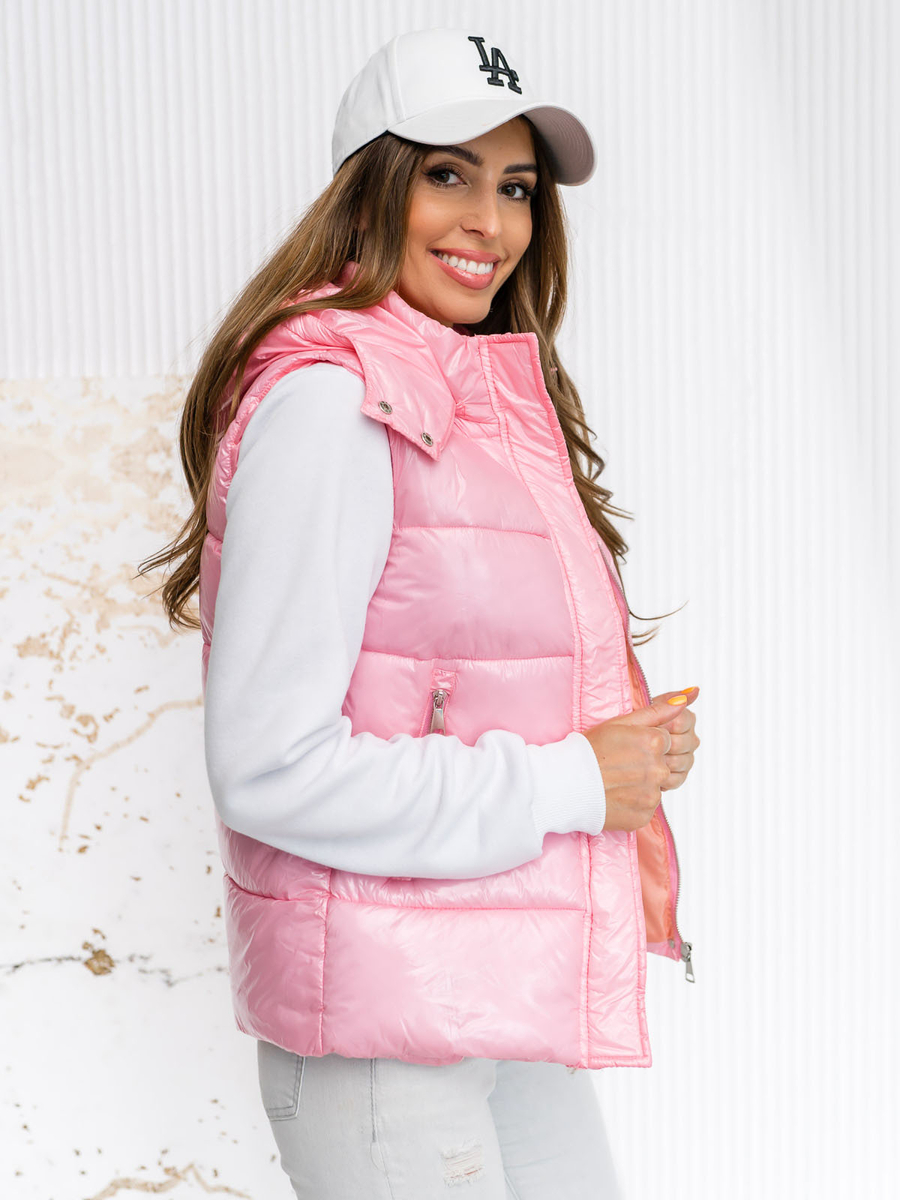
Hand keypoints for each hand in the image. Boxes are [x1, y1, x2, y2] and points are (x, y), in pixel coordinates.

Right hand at [579, 687, 699, 831]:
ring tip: (617, 781)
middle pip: (662, 765)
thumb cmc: (590, 750)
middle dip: (645, 764)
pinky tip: (617, 795)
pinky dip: (634, 802)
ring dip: (640, 784)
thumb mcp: (621, 722)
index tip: (627, 748)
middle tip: (619, 765)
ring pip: (655, 787)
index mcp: (655, 742)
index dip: (645, 744)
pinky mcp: (644, 815)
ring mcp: (652, 794)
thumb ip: (658, 710)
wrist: (566, 783)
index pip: (665, 741)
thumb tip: (686, 699)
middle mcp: (658, 768)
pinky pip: (646, 807)